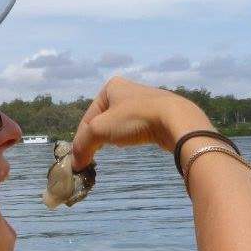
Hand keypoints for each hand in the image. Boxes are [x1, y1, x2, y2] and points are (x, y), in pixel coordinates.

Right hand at [70, 77, 212, 168]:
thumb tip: (75, 163)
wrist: (175, 120)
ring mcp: (145, 101)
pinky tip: (132, 143)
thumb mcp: (100, 130)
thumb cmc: (134, 118)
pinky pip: (137, 127)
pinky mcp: (159, 114)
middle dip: (98, 137)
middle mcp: (128, 90)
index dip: (82, 138)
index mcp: (112, 87)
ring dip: (114, 138)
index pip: (89, 116)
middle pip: (104, 119)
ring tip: (114, 147)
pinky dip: (130, 136)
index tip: (79, 158)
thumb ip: (83, 145)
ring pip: (121, 124)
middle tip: (94, 154)